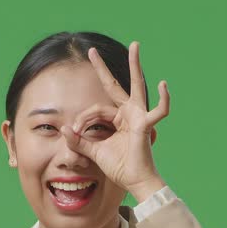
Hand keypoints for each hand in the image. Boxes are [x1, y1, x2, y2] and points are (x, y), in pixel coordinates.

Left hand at [61, 41, 169, 201]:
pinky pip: (158, 111)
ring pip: (136, 86)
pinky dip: (163, 99)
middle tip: (92, 51)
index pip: (95, 110)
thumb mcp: (94, 152)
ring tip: (135, 46)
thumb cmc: (119, 167)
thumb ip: (79, 141)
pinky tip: (162, 84)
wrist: (133, 181)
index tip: (74, 131)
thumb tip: (63, 130)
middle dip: (103, 68)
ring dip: (135, 66)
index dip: (83, 120)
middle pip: (114, 86)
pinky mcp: (145, 125)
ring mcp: (138, 116)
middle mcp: (128, 113)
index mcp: (116, 118)